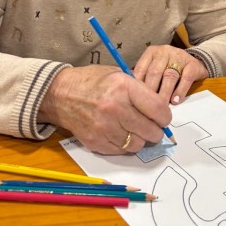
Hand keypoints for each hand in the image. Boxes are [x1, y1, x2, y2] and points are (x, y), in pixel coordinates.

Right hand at [38, 65, 171, 154]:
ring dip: (140, 139)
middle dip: (156, 130)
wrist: (60, 94)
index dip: (165, 116)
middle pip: (151, 130)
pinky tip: (119, 132)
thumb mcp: (119, 75)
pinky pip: (122, 151)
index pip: (158, 109)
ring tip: (134, 128)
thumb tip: (160, 110)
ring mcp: (104, 128)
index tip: (163, 117)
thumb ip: (139, 91)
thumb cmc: (92, 82)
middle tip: (152, 126)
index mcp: (123, 87)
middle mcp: (115, 108)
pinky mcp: (96, 142)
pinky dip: (125, 144)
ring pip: (138, 144)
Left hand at [133, 45, 208, 104]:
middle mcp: (164, 52)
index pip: (141, 68)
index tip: (135, 100)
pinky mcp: (192, 63)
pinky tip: (175, 101)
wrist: (196, 61)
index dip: (137, 85)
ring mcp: (179, 56)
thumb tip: (131, 95)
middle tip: (148, 108)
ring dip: (165, 93)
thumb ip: (145, 78)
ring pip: (169, 76)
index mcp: (151, 53)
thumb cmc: (169, 69)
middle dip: (151, 92)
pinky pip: (185, 78)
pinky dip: (180, 91)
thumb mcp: (155, 69)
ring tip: (162, 107)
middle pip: (154, 72)